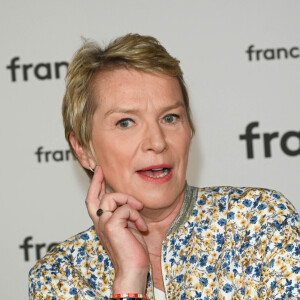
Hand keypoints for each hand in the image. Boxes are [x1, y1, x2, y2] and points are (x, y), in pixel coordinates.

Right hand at [85, 166, 149, 292]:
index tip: (99, 172)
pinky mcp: (111, 225)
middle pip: (94, 197)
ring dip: (129, 201)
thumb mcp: (128, 226)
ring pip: (112, 198)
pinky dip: (136, 214)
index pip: (94, 202)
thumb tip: (127, 202)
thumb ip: (124, 214)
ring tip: (139, 210)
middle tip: (101, 169)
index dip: (96, 186)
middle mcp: (100, 223)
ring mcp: (103, 224)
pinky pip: (125, 209)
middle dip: (97, 181)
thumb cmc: (132, 250)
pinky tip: (141, 227)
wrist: (134, 268)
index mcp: (103, 223)